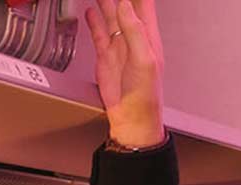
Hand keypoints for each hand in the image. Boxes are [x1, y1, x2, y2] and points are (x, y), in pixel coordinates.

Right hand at [86, 0, 164, 148]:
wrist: (130, 117)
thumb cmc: (145, 95)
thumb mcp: (144, 60)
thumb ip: (135, 31)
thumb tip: (125, 6)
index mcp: (148, 36)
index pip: (144, 4)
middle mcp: (134, 37)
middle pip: (125, 5)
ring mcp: (119, 45)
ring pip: (111, 15)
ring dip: (105, 1)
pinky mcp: (105, 55)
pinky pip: (99, 32)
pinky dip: (94, 20)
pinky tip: (91, 10)